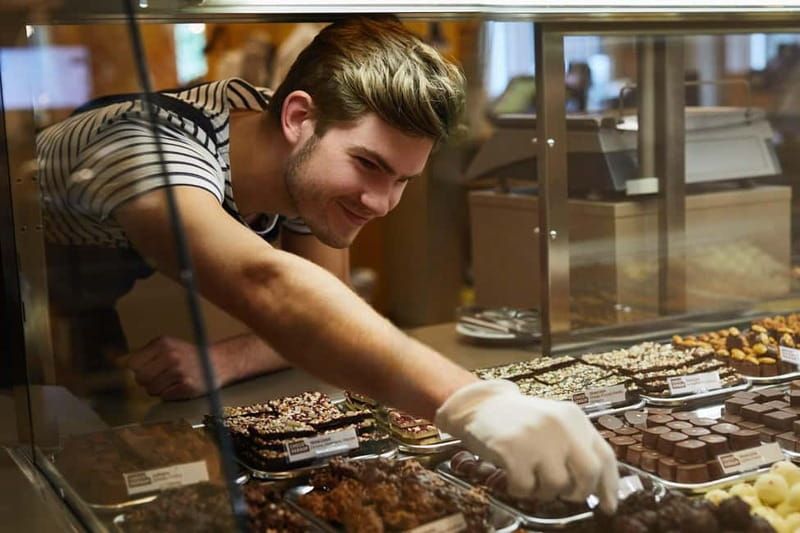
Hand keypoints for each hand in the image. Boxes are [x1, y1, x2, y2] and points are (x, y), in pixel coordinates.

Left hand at [125, 336, 225, 400]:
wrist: (219, 362)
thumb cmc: (189, 356)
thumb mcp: (168, 346)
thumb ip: (145, 354)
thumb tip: (115, 362)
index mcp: (163, 343)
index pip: (132, 364)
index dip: (139, 369)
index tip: (150, 368)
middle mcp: (170, 355)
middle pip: (140, 378)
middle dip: (149, 380)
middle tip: (164, 376)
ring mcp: (179, 371)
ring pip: (151, 390)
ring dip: (159, 389)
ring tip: (173, 381)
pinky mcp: (186, 386)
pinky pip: (165, 396)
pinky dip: (170, 394)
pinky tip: (181, 386)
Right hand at [435, 379, 618, 512]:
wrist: (482, 404)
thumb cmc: (520, 420)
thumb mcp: (554, 424)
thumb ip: (576, 447)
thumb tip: (598, 489)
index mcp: (574, 418)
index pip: (605, 456)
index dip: (610, 486)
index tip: (609, 506)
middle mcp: (560, 426)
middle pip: (589, 473)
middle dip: (580, 492)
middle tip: (567, 496)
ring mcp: (537, 438)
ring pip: (557, 486)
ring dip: (544, 492)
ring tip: (531, 479)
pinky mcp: (513, 451)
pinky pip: (526, 489)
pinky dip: (520, 490)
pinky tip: (513, 477)